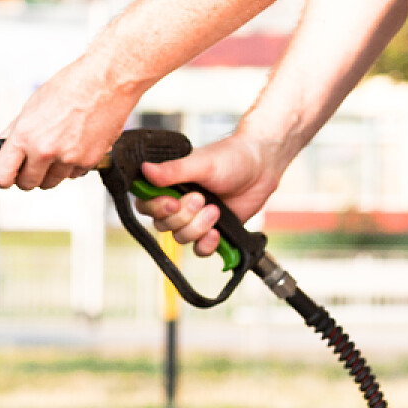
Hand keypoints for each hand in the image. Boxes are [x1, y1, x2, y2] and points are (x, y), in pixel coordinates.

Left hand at [0, 58, 139, 190]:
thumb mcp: (32, 106)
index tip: (7, 175)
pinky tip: (75, 145)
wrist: (108, 81)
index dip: (3, 178)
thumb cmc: (71, 87)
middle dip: (27, 175)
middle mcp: (45, 150)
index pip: (1, 177)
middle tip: (33, 161)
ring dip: (50, 172)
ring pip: (50, 182)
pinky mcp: (89, 162)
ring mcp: (68, 158)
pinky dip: (71, 166)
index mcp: (25, 136)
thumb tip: (0, 145)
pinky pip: (72, 175)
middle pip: (27, 184)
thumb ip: (13, 131)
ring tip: (57, 147)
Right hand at [134, 132, 284, 255]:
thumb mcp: (200, 162)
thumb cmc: (231, 158)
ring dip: (198, 227)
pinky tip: (217, 232)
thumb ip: (172, 170)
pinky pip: (199, 250)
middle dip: (183, 216)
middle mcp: (176, 204)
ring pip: (180, 237)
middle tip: (201, 198)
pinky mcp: (210, 231)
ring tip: (216, 209)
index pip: (146, 205)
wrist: (262, 167)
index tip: (172, 203)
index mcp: (167, 185)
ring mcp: (193, 219)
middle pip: (162, 225)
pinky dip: (206, 244)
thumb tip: (144, 169)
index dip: (156, 208)